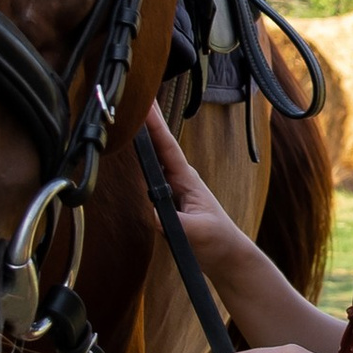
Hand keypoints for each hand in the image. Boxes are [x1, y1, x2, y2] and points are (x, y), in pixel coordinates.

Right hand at [143, 102, 238, 266]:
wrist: (226, 256)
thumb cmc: (217, 241)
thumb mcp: (197, 233)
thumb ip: (175, 224)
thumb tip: (152, 214)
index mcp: (187, 180)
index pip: (167, 147)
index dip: (155, 125)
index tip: (144, 102)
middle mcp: (178, 180)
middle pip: (157, 146)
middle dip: (145, 122)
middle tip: (130, 96)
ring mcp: (172, 190)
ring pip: (152, 160)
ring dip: (141, 139)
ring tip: (126, 117)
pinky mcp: (167, 202)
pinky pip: (149, 178)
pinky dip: (140, 162)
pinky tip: (132, 150)